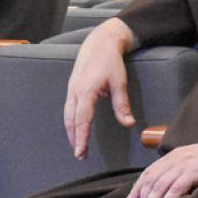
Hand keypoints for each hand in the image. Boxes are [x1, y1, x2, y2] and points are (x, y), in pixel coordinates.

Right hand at [63, 19, 138, 159]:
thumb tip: (129, 123)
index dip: (81, 138)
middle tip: (80, 155)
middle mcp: (74, 91)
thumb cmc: (110, 60)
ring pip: (68, 115)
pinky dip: (70, 121)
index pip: (82, 120)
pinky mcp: (72, 87)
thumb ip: (122, 104)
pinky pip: (68, 108)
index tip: (80, 152)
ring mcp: (71, 89)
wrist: (100, 42)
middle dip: (74, 139)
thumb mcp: (120, 82)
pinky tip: (75, 127)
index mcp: (85, 91)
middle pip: (71, 121)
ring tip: (77, 146)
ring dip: (71, 131)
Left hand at [124, 135, 197, 197]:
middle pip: (151, 179)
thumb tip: (171, 187)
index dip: (137, 187)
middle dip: (141, 197)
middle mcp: (175, 158)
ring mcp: (184, 164)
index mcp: (174, 155)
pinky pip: (175, 187)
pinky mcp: (194, 171)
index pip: (149, 172)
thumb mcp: (195, 159)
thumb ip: (182, 169)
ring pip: (160, 184)